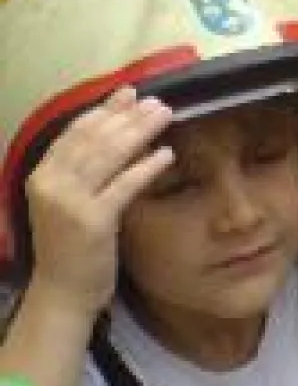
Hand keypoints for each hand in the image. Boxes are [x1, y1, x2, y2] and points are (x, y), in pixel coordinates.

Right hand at [24, 87, 173, 317]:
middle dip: (128, 116)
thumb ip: (85, 171)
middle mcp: (50, 183)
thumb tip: (116, 132)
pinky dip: (147, 167)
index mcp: (41, 175)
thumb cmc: (72, 246)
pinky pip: (125, 186)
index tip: (130, 92)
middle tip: (157, 101)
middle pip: (94, 139)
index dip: (104, 110)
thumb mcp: (71, 201)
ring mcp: (70, 202)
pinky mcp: (93, 221)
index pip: (74, 132)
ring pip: (109, 156)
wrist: (63, 292)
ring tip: (164, 115)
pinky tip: (167, 154)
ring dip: (140, 132)